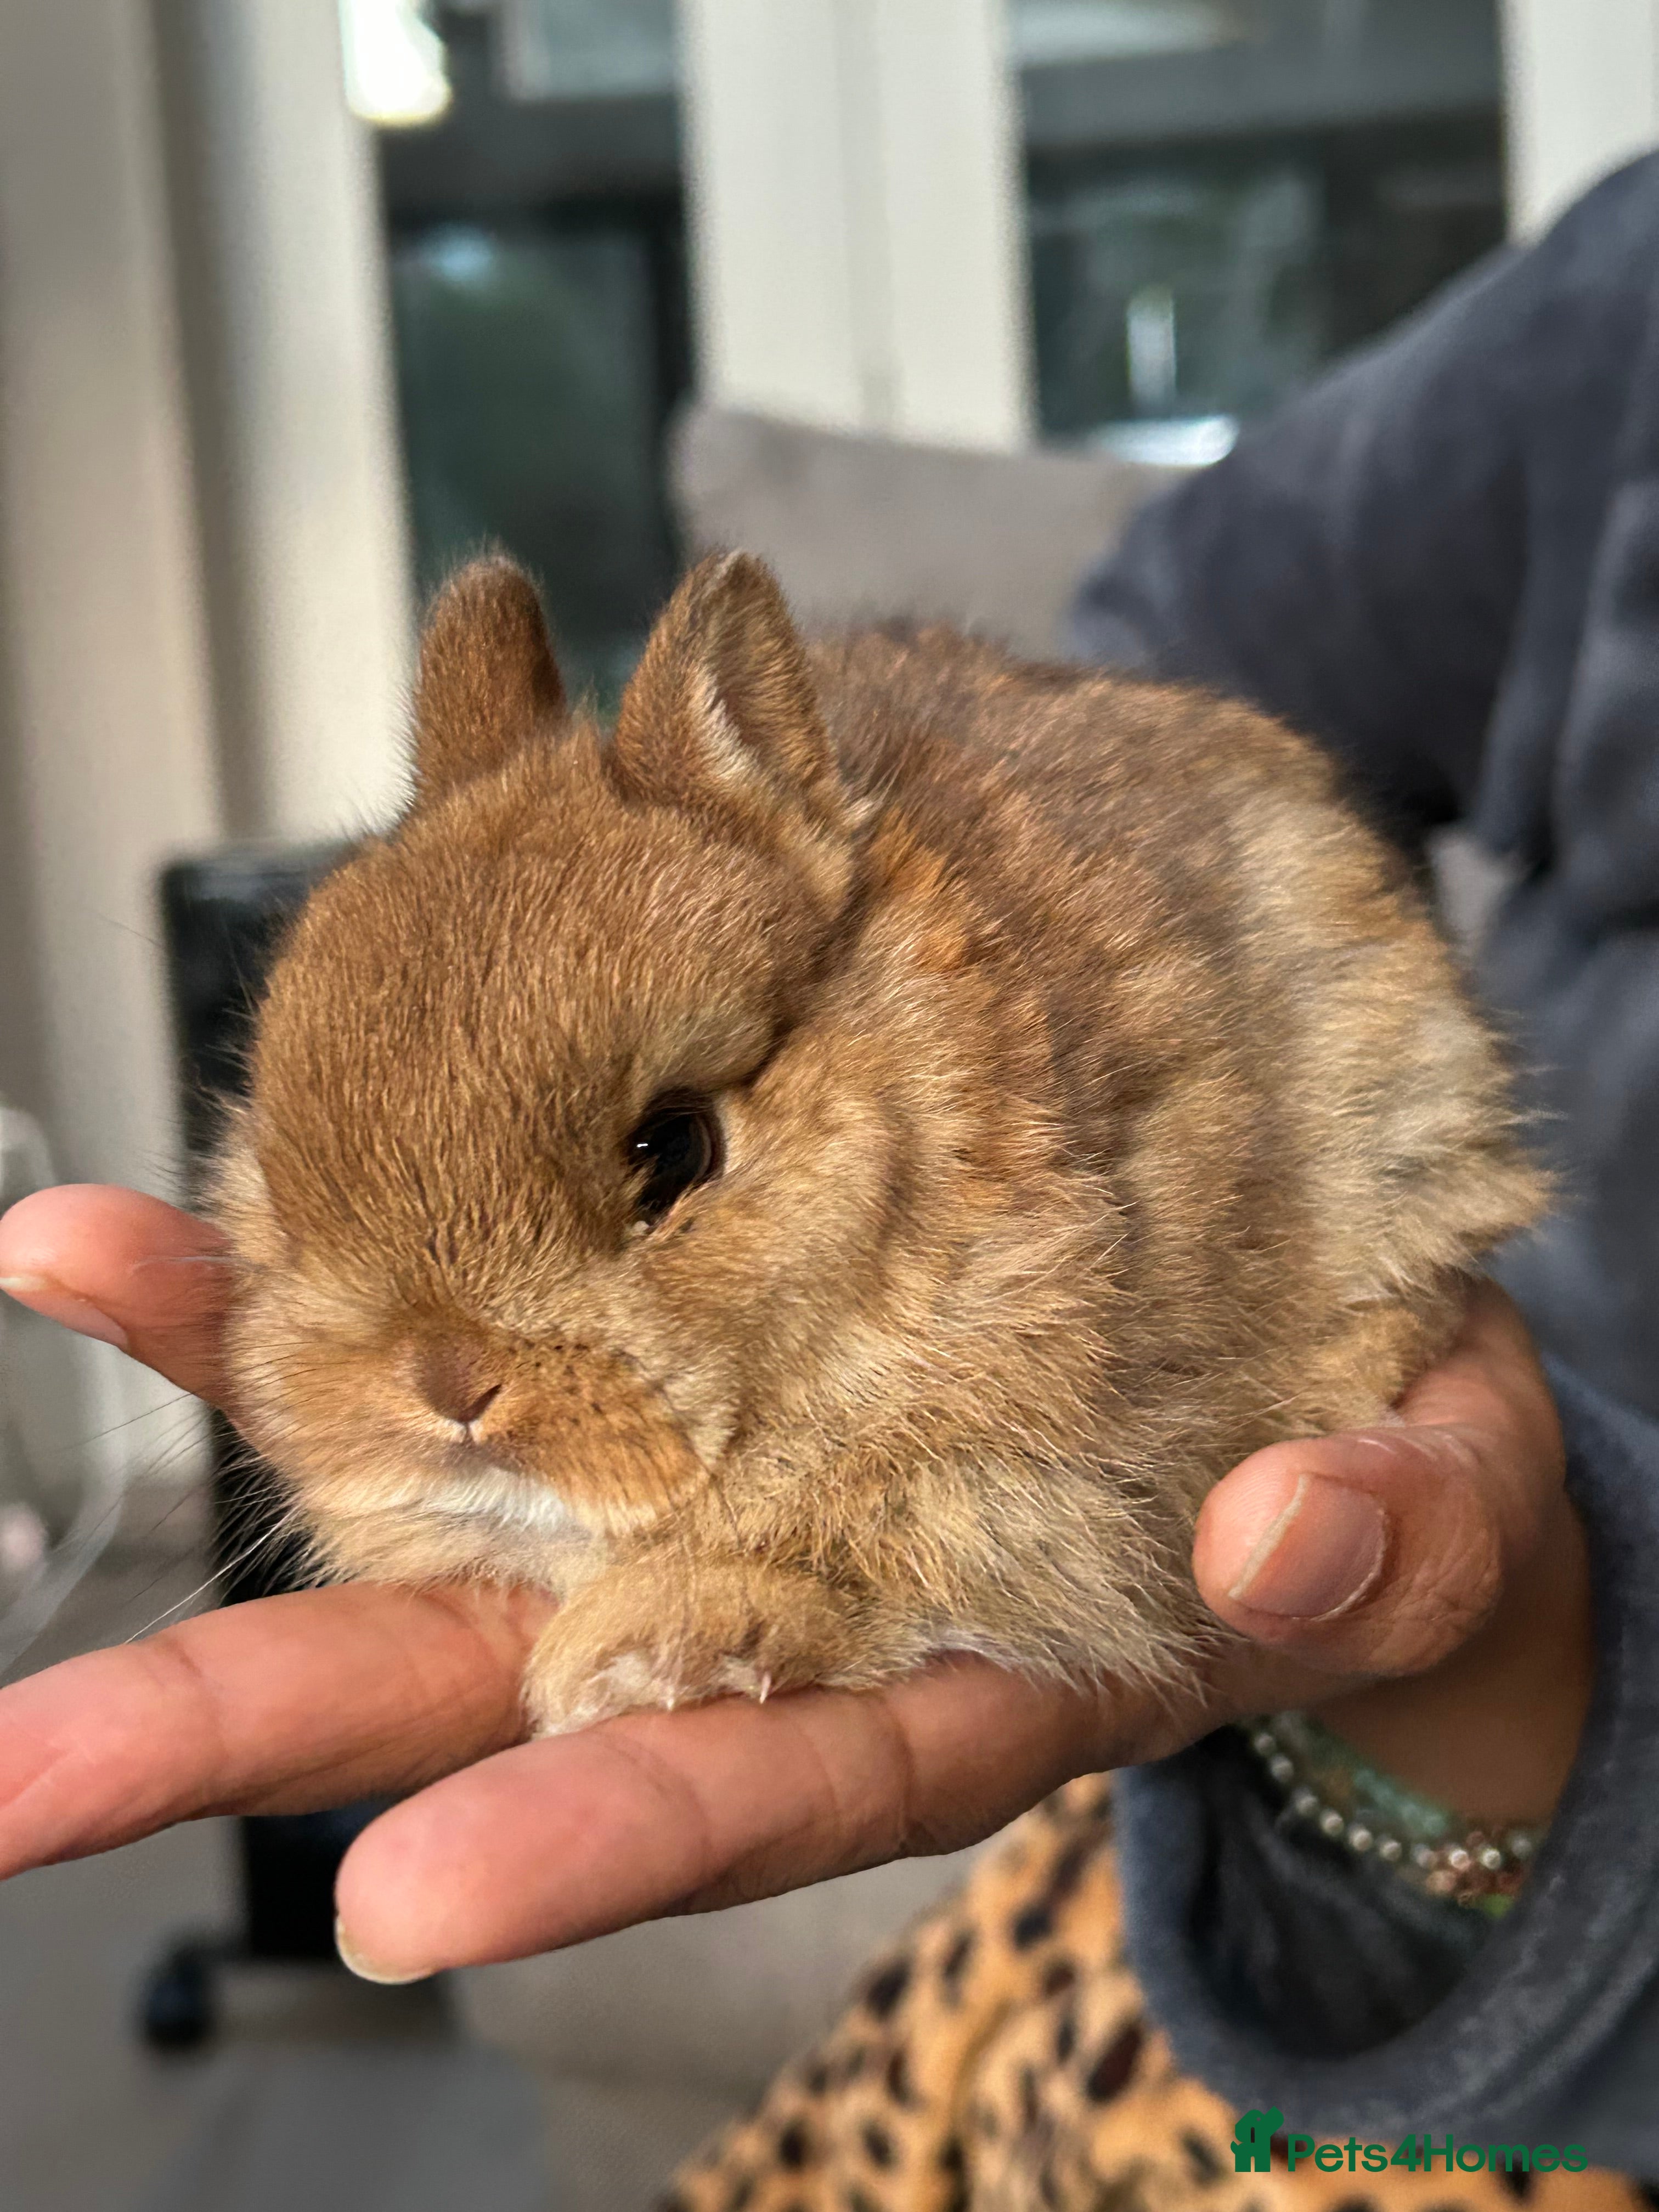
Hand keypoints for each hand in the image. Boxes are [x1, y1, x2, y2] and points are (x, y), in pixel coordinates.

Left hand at [0, 1186, 1587, 1979]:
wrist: (1320, 1347)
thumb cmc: (1388, 1465)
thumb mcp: (1436, 1505)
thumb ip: (1392, 1545)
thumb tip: (1295, 1543)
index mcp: (973, 1669)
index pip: (774, 1777)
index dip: (610, 1837)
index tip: (413, 1898)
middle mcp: (790, 1586)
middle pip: (516, 1682)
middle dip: (276, 1731)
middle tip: (16, 1786)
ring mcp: (713, 1457)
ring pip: (449, 1478)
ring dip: (244, 1411)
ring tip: (63, 1290)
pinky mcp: (687, 1326)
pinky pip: (480, 1302)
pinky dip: (313, 1268)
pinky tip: (145, 1224)